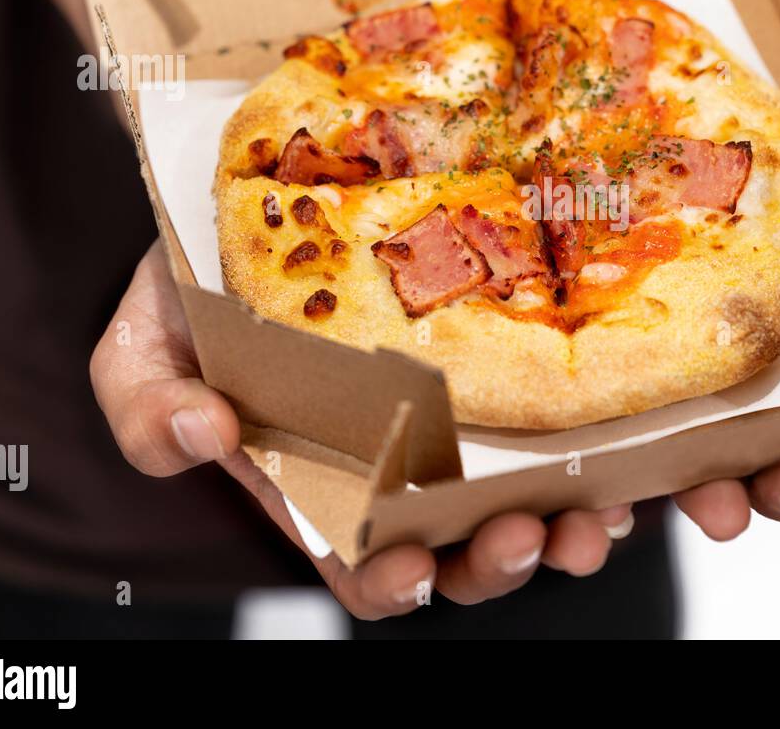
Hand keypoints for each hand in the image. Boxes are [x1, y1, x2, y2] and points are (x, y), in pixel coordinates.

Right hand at [90, 241, 632, 619]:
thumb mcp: (145, 340)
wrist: (270, 194)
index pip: (366, 566)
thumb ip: (146, 403)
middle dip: (504, 559)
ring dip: (576, 524)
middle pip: (471, 548)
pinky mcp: (529, 367)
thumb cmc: (203, 281)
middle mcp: (414, 466)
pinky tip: (634, 444)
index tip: (413, 570)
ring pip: (542, 500)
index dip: (392, 584)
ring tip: (597, 513)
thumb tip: (203, 435)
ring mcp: (480, 421)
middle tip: (528, 534)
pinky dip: (618, 450)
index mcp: (329, 486)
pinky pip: (586, 423)